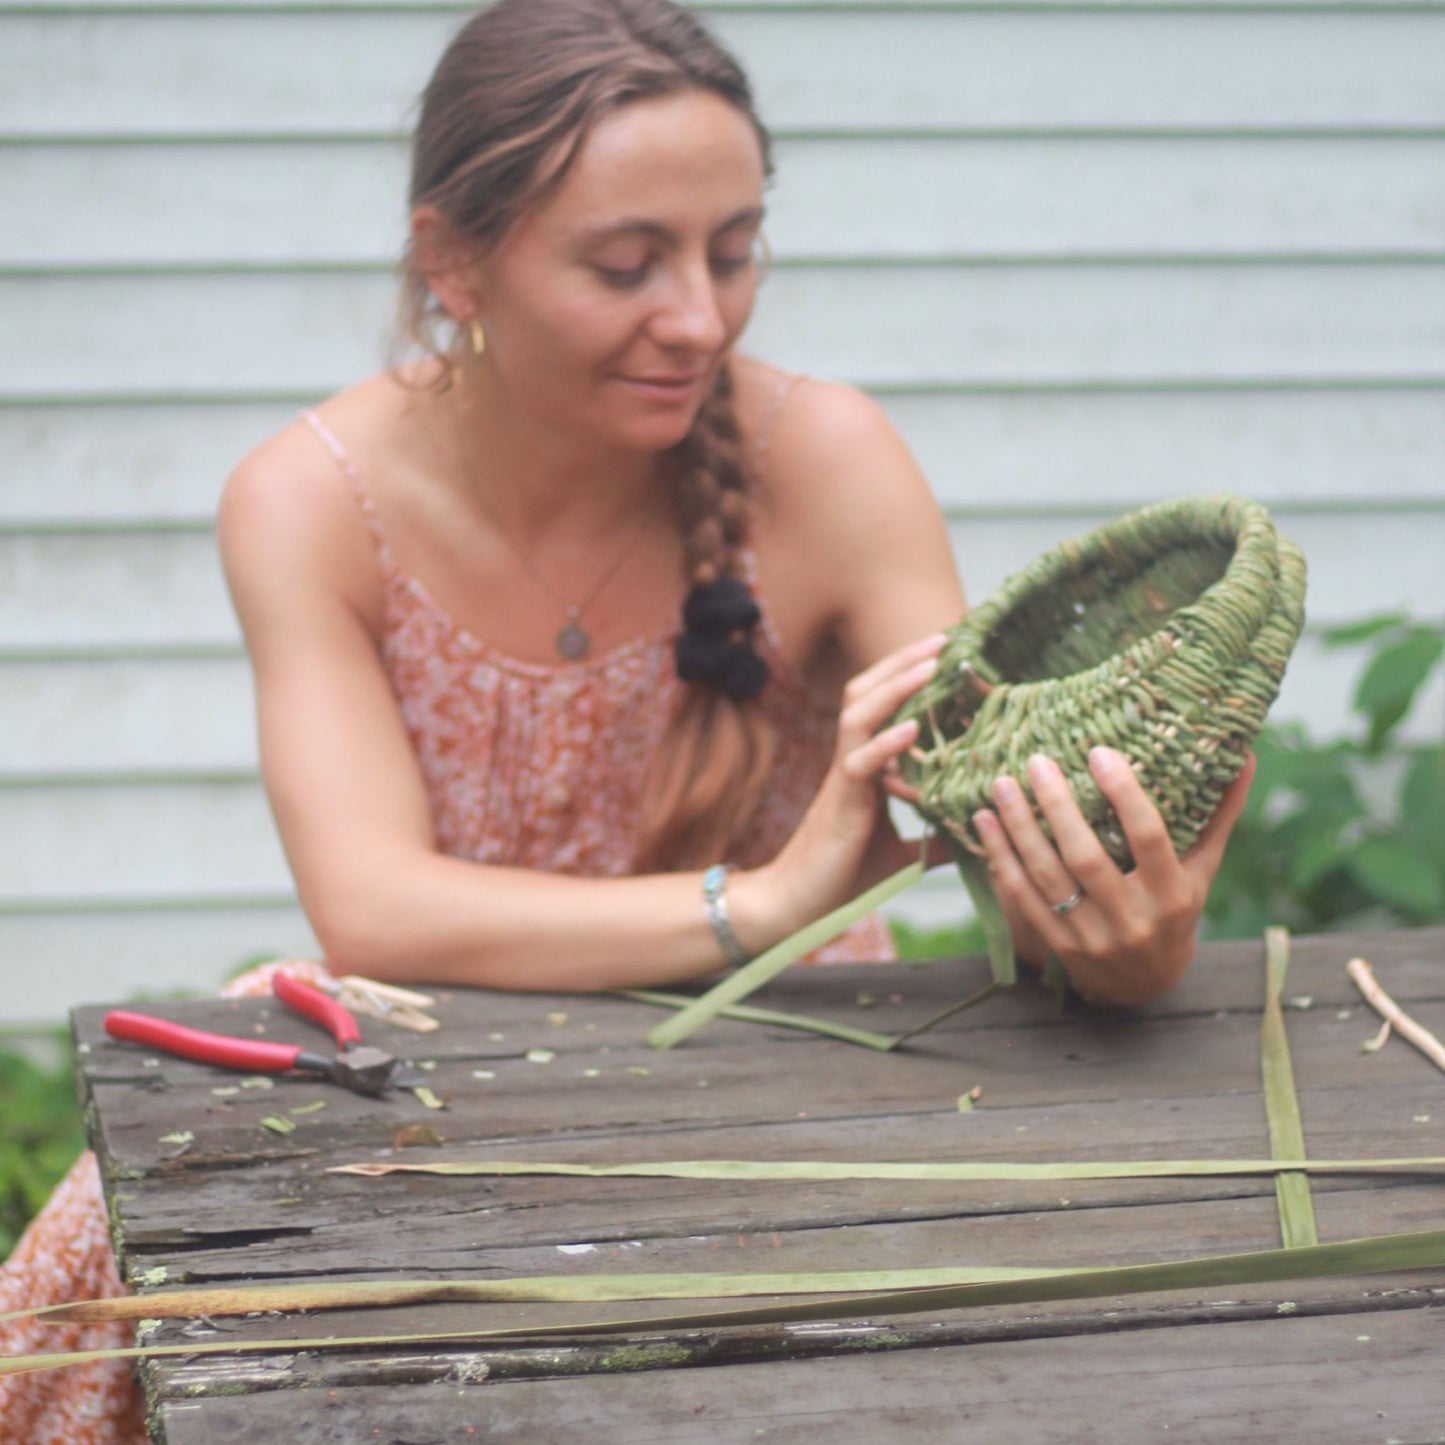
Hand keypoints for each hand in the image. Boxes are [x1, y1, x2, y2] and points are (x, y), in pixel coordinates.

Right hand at [730, 633, 946, 947]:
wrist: (798, 905)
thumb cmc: (844, 875)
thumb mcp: (904, 854)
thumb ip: (937, 839)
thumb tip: (978, 835)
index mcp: (865, 766)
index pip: (881, 703)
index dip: (906, 673)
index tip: (946, 650)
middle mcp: (852, 762)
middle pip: (866, 692)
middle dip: (902, 661)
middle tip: (943, 639)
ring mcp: (844, 780)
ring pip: (859, 716)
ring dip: (895, 687)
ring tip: (931, 667)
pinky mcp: (841, 805)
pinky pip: (860, 764)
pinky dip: (886, 743)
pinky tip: (913, 728)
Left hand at [971, 747, 1255, 1005]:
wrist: (1143, 985)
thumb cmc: (1175, 910)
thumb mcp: (1201, 869)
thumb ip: (1218, 815)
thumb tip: (1244, 754)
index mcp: (1173, 895)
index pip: (1149, 837)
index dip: (1124, 794)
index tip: (1098, 751)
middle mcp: (1132, 919)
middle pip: (1088, 857)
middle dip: (1058, 807)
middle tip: (1036, 761)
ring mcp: (1091, 936)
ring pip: (1047, 876)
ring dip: (1018, 829)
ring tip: (1000, 785)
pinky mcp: (1056, 944)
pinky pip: (1022, 896)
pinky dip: (1000, 857)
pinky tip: (984, 823)